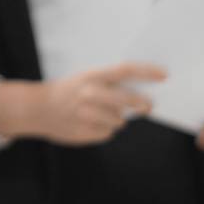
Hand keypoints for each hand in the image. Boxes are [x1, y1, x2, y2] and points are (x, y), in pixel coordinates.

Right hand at [35, 62, 165, 144]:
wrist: (38, 108)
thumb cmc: (68, 90)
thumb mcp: (85, 78)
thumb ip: (109, 82)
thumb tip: (142, 88)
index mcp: (92, 76)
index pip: (125, 70)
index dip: (147, 72)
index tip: (164, 75)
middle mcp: (90, 93)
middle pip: (127, 99)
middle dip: (142, 104)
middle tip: (148, 106)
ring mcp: (86, 114)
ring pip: (119, 121)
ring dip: (117, 119)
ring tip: (101, 114)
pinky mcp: (85, 131)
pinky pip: (106, 133)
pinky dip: (103, 129)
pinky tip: (90, 124)